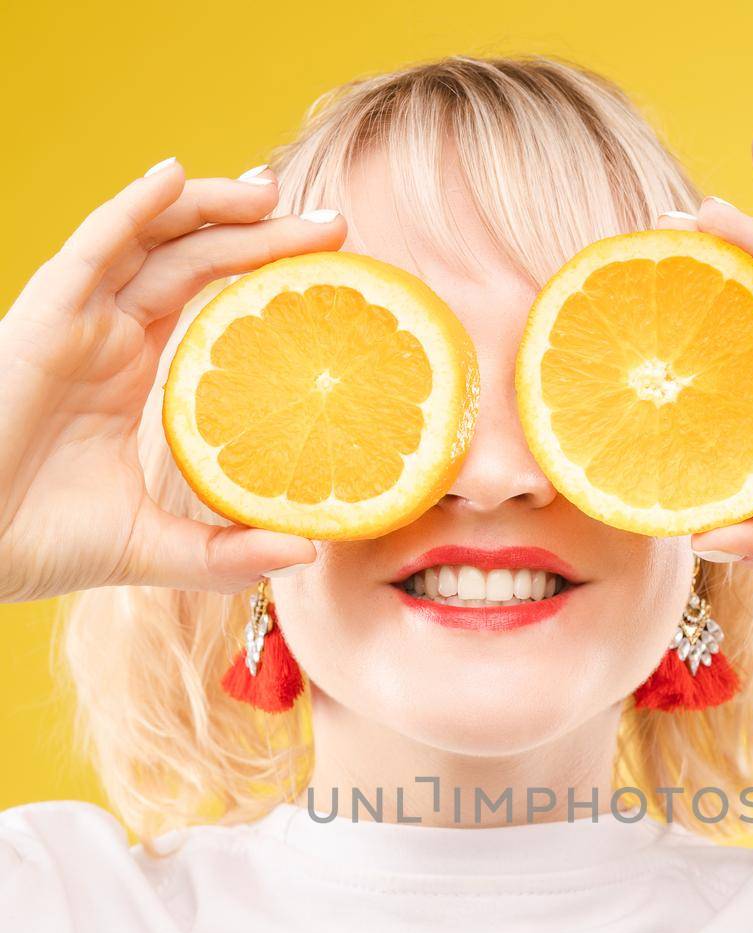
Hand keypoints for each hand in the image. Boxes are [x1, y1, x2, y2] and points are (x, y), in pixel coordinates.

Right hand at [0, 158, 346, 603]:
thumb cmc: (39, 542)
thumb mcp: (155, 548)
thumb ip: (225, 553)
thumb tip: (307, 552)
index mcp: (129, 373)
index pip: (206, 299)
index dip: (259, 272)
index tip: (326, 267)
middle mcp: (104, 335)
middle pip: (190, 258)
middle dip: (258, 232)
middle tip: (331, 224)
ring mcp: (73, 322)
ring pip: (147, 239)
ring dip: (208, 207)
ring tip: (273, 193)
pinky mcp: (41, 320)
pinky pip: (92, 250)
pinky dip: (131, 210)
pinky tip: (174, 179)